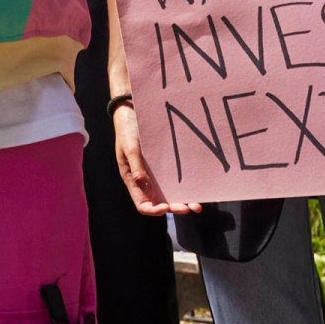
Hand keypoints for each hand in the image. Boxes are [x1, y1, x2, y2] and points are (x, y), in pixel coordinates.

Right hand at [112, 101, 196, 216]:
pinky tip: (195, 189)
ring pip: (169, 194)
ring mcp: (155, 174)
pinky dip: (184, 188)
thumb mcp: (130, 148)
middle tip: (189, 208)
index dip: (154, 210)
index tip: (166, 207)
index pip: (143, 204)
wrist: (131, 113)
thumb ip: (137, 168)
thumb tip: (146, 190)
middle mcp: (145, 181)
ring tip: (197, 206)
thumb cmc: (127, 130)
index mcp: (132, 180)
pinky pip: (174, 181)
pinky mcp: (164, 166)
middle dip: (174, 208)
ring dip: (182, 202)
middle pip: (159, 203)